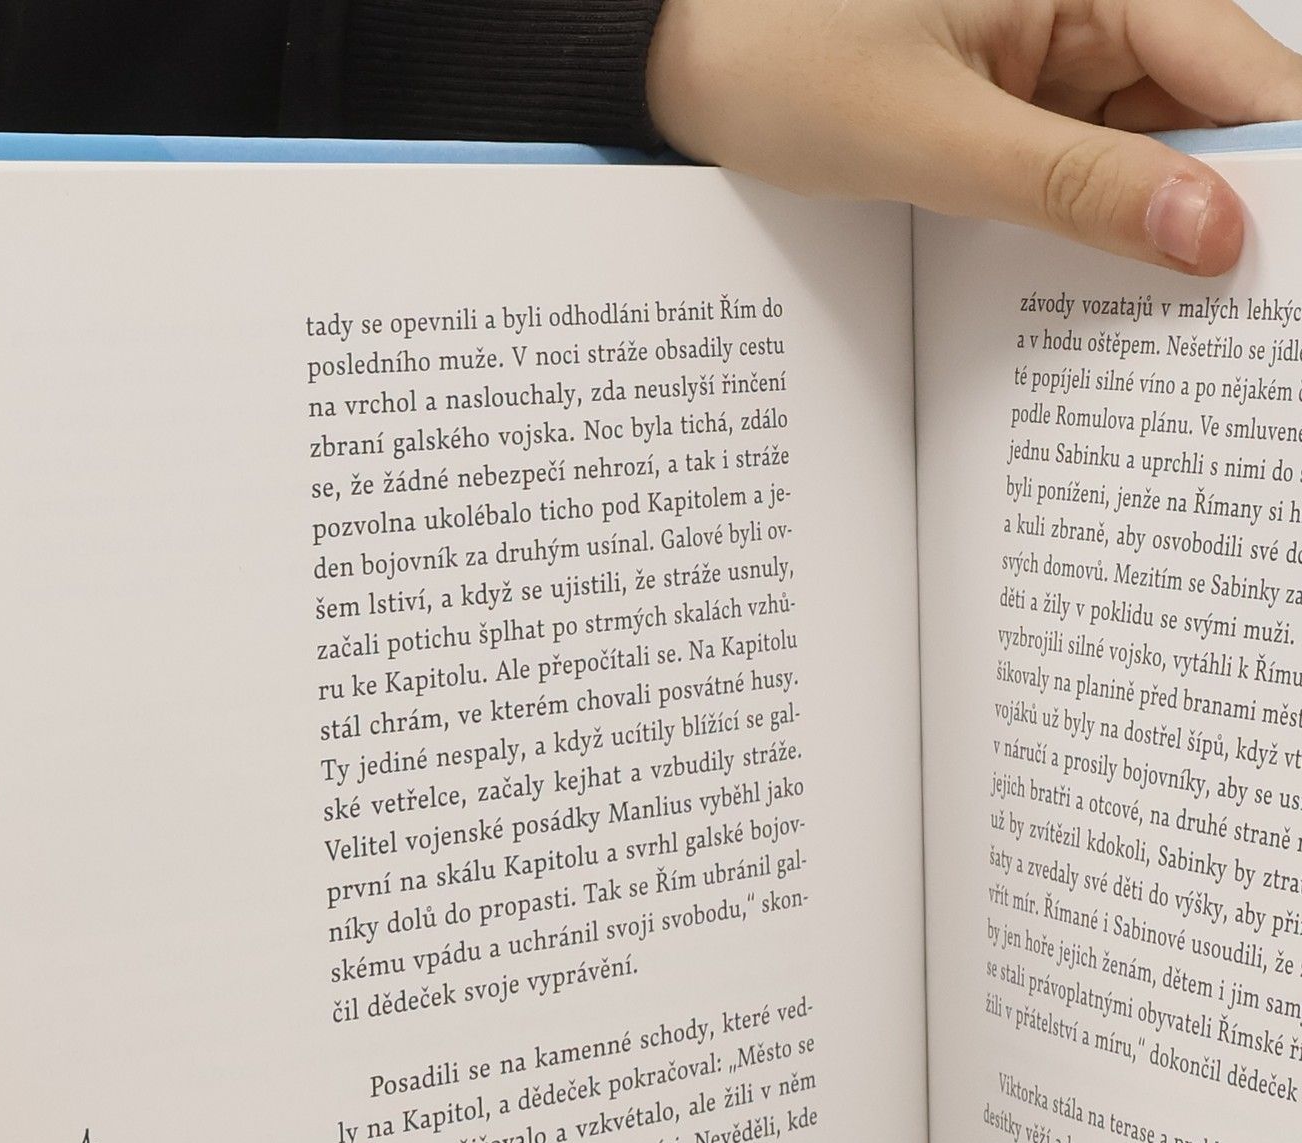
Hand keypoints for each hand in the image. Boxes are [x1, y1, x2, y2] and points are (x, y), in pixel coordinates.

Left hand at [647, 0, 1301, 273]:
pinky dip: (1092, 232)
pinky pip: (1080, 172)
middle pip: (1205, 112)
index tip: (1287, 265)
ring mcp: (1050, 61)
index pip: (1236, 65)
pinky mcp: (1009, 111)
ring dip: (1158, 233)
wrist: (681, 63)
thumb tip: (1209, 232)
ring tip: (1178, 331)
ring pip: (1147, 152)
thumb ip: (1072, 187)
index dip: (1276, 165)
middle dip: (1222, 210)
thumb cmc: (780, 62)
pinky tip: (1101, 298)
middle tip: (1239, 322)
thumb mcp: (931, 136)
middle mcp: (1088, 6)